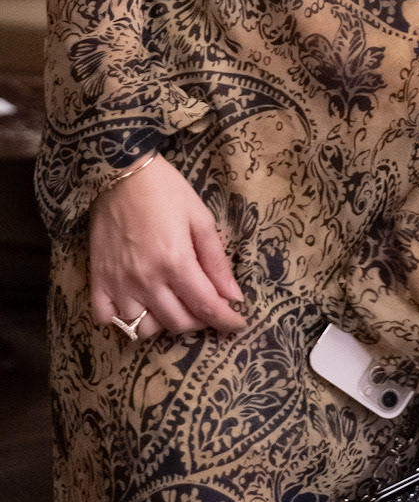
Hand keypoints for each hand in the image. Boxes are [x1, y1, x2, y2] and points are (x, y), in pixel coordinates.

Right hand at [89, 154, 247, 338]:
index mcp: (176, 262)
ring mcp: (119, 284)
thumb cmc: (166, 190)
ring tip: (172, 302)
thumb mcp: (200, 218)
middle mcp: (146, 280)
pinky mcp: (97, 281)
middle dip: (199, 320)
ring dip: (164, 322)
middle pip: (178, 323)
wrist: (120, 172)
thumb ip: (216, 260)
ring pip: (144, 329)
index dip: (227, 320)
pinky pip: (109, 320)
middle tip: (206, 305)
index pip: (206, 307)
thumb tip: (234, 295)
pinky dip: (125, 320)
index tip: (238, 324)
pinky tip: (138, 303)